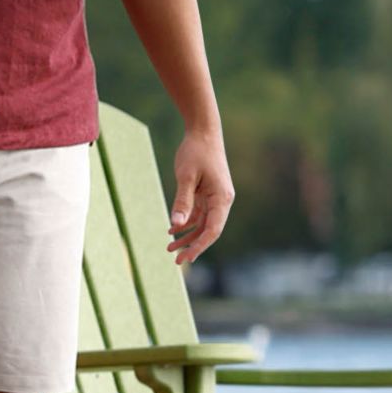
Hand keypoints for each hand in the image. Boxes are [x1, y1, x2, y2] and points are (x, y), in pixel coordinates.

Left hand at [167, 130, 233, 265]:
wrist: (203, 131)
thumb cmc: (196, 152)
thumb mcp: (186, 177)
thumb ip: (182, 201)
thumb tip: (176, 225)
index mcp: (222, 198)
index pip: (213, 229)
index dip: (200, 246)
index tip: (186, 258)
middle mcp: (222, 200)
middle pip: (209, 230)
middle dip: (193, 246)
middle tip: (176, 261)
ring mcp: (215, 197)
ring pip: (202, 224)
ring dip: (187, 236)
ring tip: (169, 247)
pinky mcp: (207, 193)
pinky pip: (198, 214)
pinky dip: (186, 222)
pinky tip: (172, 229)